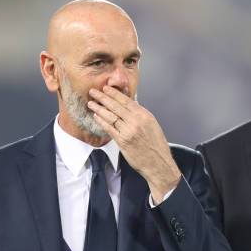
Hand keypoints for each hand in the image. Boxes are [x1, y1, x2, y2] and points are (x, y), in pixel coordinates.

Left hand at [88, 86, 180, 203]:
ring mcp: (128, 131)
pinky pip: (109, 128)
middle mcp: (136, 121)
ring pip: (110, 116)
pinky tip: (96, 116)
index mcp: (144, 115)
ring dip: (99, 108)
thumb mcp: (152, 125)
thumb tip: (130, 104)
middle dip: (103, 97)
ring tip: (91, 103)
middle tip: (93, 91)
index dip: (114, 93)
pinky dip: (101, 121)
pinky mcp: (122, 141)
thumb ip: (140, 115)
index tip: (106, 88)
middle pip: (116, 106)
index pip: (126, 100)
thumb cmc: (156, 145)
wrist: (158, 163)